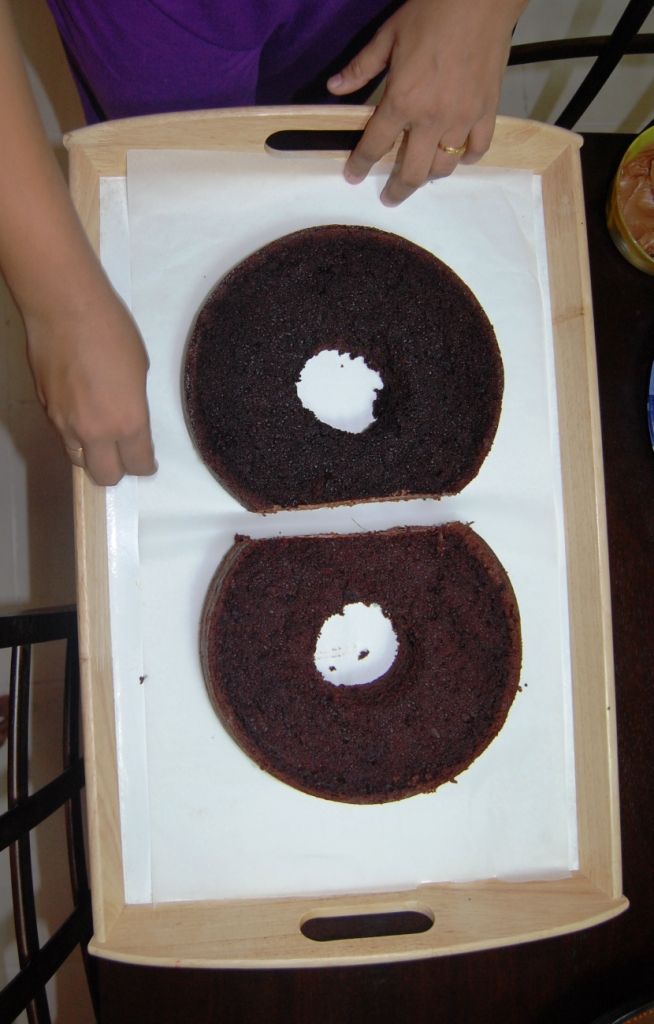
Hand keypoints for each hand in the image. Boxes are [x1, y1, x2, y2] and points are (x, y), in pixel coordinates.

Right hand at [24, 280, 155, 485]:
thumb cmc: (111, 331)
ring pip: (79, 459)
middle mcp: (95, 432)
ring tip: (100, 438)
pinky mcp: (46, 411)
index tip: (148, 462)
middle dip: (118, 472)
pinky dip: (74, 435)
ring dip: (92, 455)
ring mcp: (66, 424)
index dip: (146, 466)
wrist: (64, 308)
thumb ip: (133, 406)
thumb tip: (127, 420)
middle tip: (124, 457)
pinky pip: (63, 436)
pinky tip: (81, 415)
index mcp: (127, 422)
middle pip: (106, 476)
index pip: (138, 465)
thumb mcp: (140, 371)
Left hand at [328, 0, 523, 204]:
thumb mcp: (389, 36)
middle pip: (412, 172)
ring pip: (444, 166)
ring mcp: (461, 119)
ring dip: (430, 175)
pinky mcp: (486, 112)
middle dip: (397, 189)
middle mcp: (431, 119)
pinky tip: (458, 156)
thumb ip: (362, 68)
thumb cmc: (433, 11)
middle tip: (390, 197)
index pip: (375, 146)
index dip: (360, 165)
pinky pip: (477, 149)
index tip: (353, 176)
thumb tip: (334, 87)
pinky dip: (466, 157)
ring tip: (422, 174)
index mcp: (402, 101)